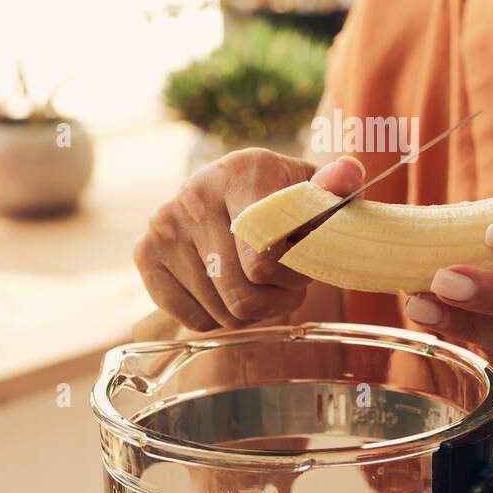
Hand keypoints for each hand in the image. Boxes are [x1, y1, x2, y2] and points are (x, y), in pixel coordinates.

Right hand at [134, 150, 363, 330]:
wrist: (233, 191)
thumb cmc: (284, 199)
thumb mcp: (316, 190)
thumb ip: (338, 185)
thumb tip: (347, 175)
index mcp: (241, 172)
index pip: (264, 258)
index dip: (293, 277)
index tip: (306, 264)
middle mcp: (194, 194)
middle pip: (243, 296)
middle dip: (277, 300)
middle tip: (288, 284)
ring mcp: (164, 225)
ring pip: (222, 313)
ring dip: (252, 312)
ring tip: (259, 282)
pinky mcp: (145, 254)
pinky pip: (194, 320)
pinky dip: (219, 317)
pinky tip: (227, 287)